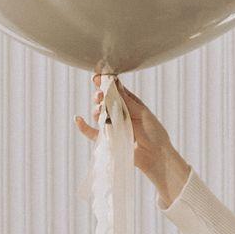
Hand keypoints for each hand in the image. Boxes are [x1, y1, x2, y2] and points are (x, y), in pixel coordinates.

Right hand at [74, 77, 189, 205]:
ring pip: (98, 114)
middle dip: (99, 96)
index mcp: (129, 103)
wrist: (156, 155)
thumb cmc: (154, 132)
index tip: (98, 78)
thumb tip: (114, 83)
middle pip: (104, 100)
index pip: (114, 90)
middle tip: (100, 96)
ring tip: (100, 111)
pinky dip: (83, 127)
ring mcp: (113, 125)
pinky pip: (92, 133)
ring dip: (96, 110)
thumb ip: (127, 101)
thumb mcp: (142, 113)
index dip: (105, 83)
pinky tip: (78, 119)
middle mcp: (119, 112)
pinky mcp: (108, 138)